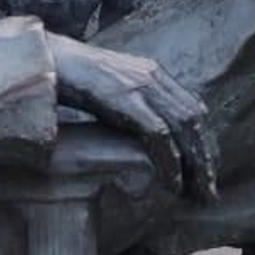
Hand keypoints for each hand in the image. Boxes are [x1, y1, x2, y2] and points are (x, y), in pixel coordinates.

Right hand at [52, 39, 216, 204]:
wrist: (45, 61)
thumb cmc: (70, 79)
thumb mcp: (111, 90)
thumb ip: (131, 106)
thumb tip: (143, 137)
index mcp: (152, 73)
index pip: (192, 108)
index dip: (203, 141)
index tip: (206, 170)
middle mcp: (153, 76)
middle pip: (194, 119)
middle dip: (205, 157)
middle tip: (209, 192)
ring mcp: (140, 85)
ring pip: (184, 126)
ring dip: (195, 163)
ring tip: (197, 192)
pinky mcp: (125, 98)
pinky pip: (158, 134)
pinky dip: (170, 160)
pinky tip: (173, 182)